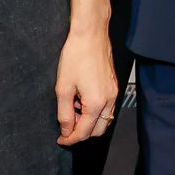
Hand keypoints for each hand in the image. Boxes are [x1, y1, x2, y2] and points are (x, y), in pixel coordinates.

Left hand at [55, 27, 118, 146]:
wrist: (90, 34)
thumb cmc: (75, 56)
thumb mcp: (63, 88)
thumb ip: (64, 114)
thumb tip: (66, 131)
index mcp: (96, 103)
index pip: (84, 132)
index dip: (70, 139)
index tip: (60, 139)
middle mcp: (109, 101)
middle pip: (98, 130)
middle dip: (82, 133)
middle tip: (66, 127)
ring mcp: (114, 93)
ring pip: (104, 120)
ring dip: (89, 123)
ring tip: (72, 111)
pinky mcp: (114, 86)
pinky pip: (107, 108)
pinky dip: (95, 112)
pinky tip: (81, 101)